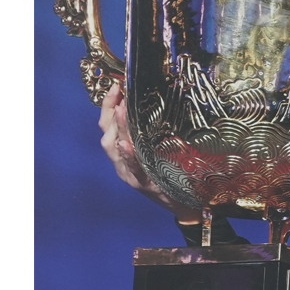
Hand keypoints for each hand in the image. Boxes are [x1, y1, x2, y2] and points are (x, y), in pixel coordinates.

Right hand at [98, 84, 202, 223]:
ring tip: (121, 110)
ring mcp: (130, 173)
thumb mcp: (156, 149)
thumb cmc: (169, 173)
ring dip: (118, 127)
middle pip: (107, 133)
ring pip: (115, 148)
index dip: (108, 105)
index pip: (108, 124)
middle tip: (118, 92)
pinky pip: (133, 168)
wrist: (182, 203)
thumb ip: (149, 132)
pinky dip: (128, 156)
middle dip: (110, 111)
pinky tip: (125, 144)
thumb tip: (152, 104)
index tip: (116, 86)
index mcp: (123, 151)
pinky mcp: (142, 183)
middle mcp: (121, 161)